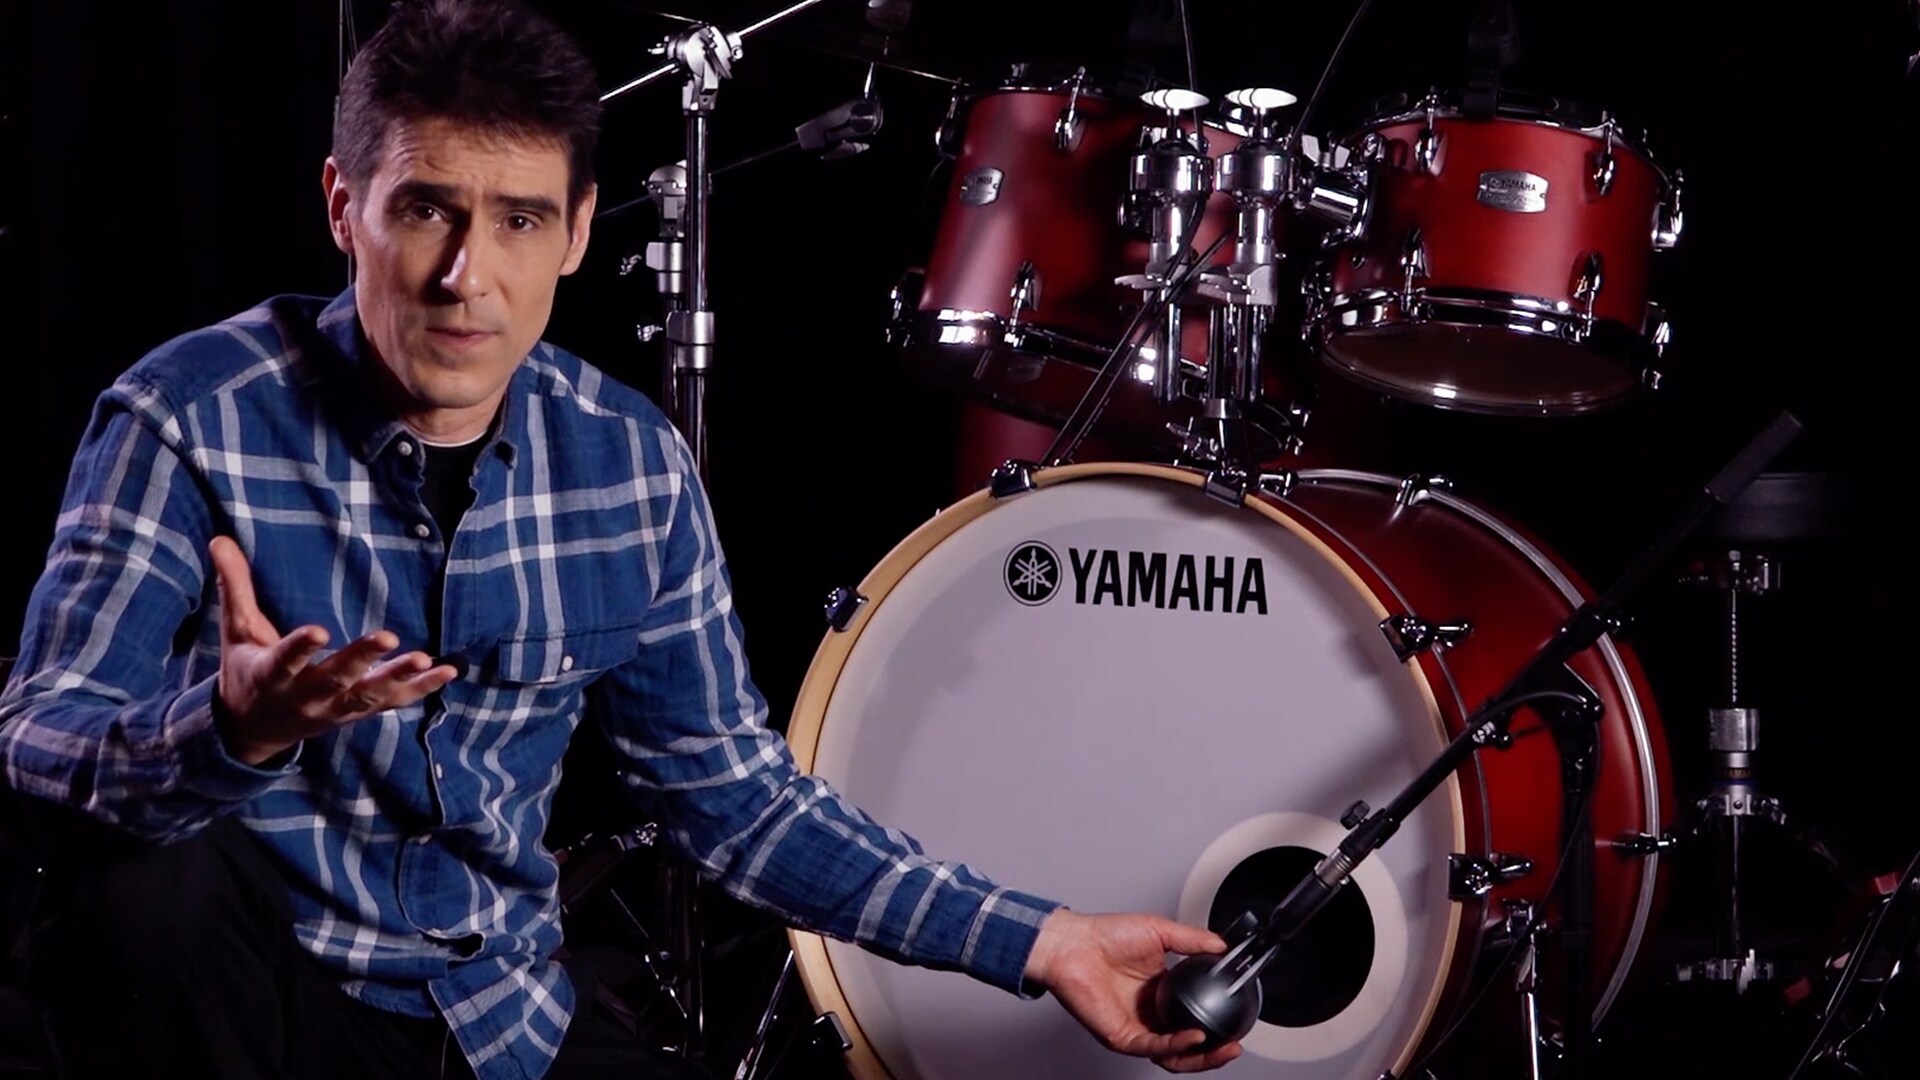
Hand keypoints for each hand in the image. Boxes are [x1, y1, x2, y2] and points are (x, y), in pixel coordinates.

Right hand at [210, 536, 458, 765]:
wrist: (253, 730)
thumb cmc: (248, 670)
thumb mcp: (236, 632)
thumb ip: (235, 586)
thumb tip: (219, 539)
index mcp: (271, 675)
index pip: (284, 660)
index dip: (300, 648)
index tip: (317, 632)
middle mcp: (305, 695)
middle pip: (335, 678)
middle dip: (360, 660)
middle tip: (387, 637)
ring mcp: (335, 708)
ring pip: (368, 695)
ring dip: (397, 677)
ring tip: (423, 658)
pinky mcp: (359, 712)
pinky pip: (394, 703)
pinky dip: (421, 689)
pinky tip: (449, 671)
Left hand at [1023, 908, 1241, 1072]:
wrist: (1073, 941)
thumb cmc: (1104, 935)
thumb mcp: (1161, 932)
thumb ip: (1194, 940)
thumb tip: (1222, 946)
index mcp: (1161, 992)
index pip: (1194, 1018)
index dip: (1216, 1024)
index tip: (1237, 1020)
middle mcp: (1150, 1014)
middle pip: (1187, 1046)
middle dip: (1214, 1052)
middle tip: (1234, 1045)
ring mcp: (1136, 1027)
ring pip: (1173, 1056)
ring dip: (1200, 1057)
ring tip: (1221, 1048)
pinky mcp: (1121, 1036)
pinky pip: (1153, 1047)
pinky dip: (1176, 1044)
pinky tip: (1193, 1036)